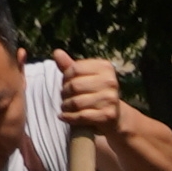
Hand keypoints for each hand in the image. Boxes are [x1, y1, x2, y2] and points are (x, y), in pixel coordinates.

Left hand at [53, 54, 170, 163]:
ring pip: (76, 102)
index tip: (64, 84)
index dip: (65, 78)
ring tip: (64, 107)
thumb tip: (57, 52)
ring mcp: (110, 99)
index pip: (75, 69)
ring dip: (65, 106)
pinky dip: (69, 118)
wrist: (114, 116)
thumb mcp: (84, 78)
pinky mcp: (108, 115)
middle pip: (74, 85)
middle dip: (64, 93)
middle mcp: (111, 81)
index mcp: (105, 67)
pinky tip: (63, 117)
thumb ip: (70, 66)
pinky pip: (82, 116)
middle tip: (63, 98)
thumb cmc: (96, 93)